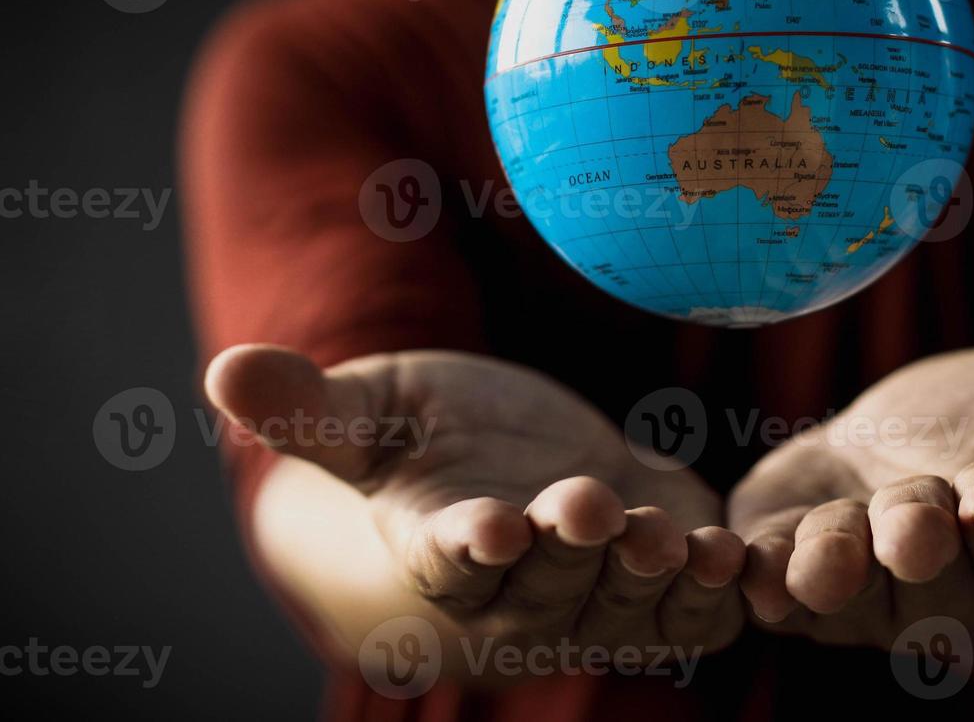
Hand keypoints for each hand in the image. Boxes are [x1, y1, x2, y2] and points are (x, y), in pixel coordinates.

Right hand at [205, 345, 744, 683]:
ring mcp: (591, 595)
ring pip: (622, 606)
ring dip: (654, 579)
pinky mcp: (654, 587)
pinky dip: (714, 597)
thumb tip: (221, 372)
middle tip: (593, 506)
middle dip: (572, 549)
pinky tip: (740, 560)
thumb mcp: (373, 414)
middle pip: (546, 582)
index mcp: (439, 545)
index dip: (468, 544)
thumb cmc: (427, 439)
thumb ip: (314, 408)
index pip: (448, 556)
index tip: (486, 524)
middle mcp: (517, 589)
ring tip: (685, 542)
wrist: (505, 467)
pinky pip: (687, 614)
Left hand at [727, 347, 973, 670]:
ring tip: (815, 554)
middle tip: (914, 523)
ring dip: (825, 571)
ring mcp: (856, 571)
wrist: (918, 450)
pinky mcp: (785, 552)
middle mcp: (935, 569)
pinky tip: (727, 559)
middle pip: (926, 569)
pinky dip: (746, 571)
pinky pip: (766, 574)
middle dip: (918, 545)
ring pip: (841, 584)